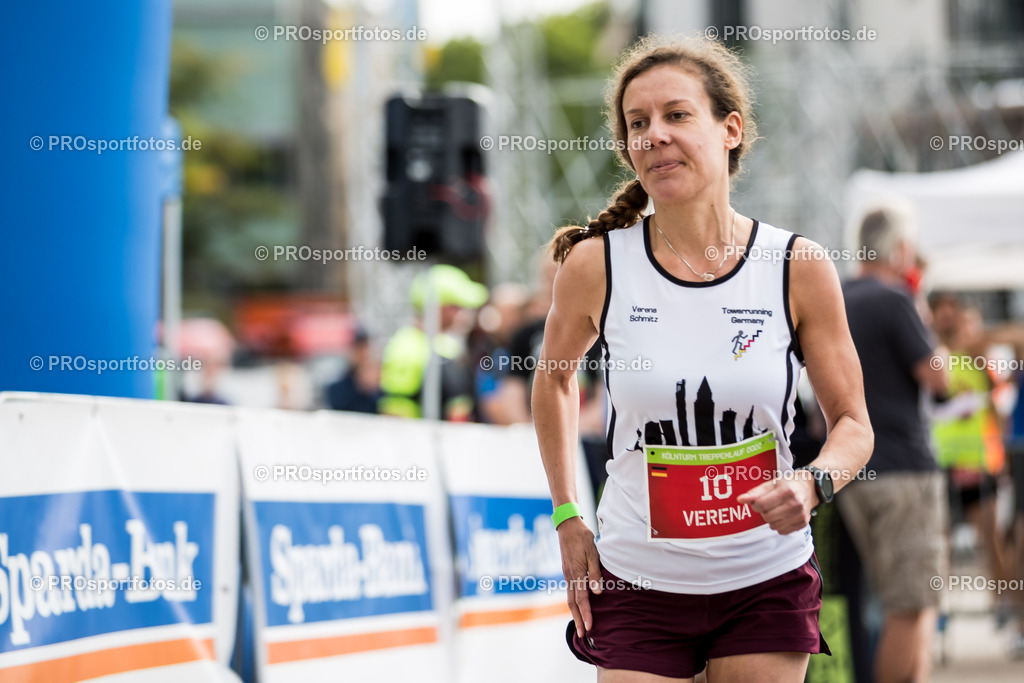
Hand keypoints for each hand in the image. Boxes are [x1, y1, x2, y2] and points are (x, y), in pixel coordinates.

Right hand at [556, 517, 601, 637]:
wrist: (567, 525)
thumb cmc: (583, 537)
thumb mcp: (593, 553)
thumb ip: (595, 573)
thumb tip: (597, 593)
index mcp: (576, 573)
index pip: (582, 598)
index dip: (587, 614)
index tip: (590, 626)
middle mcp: (569, 576)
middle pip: (573, 603)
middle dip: (578, 619)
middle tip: (583, 635)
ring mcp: (567, 574)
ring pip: (569, 599)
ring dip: (575, 613)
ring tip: (580, 626)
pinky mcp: (567, 572)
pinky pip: (569, 591)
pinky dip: (573, 603)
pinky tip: (577, 607)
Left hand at [736, 474, 815, 534]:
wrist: (810, 488)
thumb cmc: (787, 484)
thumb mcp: (771, 484)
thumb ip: (755, 492)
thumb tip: (740, 499)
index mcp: (786, 491)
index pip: (761, 505)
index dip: (755, 505)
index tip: (758, 503)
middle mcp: (795, 504)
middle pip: (767, 517)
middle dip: (764, 512)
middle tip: (768, 506)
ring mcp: (801, 515)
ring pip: (774, 526)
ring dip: (771, 520)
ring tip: (776, 510)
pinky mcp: (803, 523)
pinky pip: (782, 531)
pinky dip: (779, 525)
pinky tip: (783, 516)